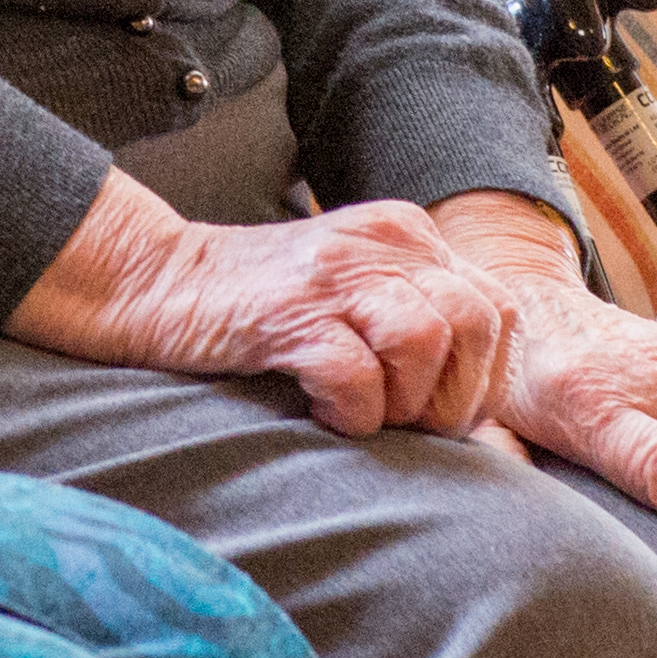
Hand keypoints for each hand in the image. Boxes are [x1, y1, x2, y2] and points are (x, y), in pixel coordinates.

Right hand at [14, 169, 515, 436]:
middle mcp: (382, 242)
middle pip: (477, 322)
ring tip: (361, 412)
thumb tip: (478, 408)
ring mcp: (334, 274)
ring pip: (426, 342)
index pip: (500, 310)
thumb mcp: (355, 295)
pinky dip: (350, 412)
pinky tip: (321, 412)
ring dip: (403, 403)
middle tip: (404, 422)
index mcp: (407, 236)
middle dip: (455, 396)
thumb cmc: (260, 311)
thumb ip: (416, 323)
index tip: (438, 413)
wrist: (156, 283)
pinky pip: (356, 375)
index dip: (484, 378)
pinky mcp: (289, 312)